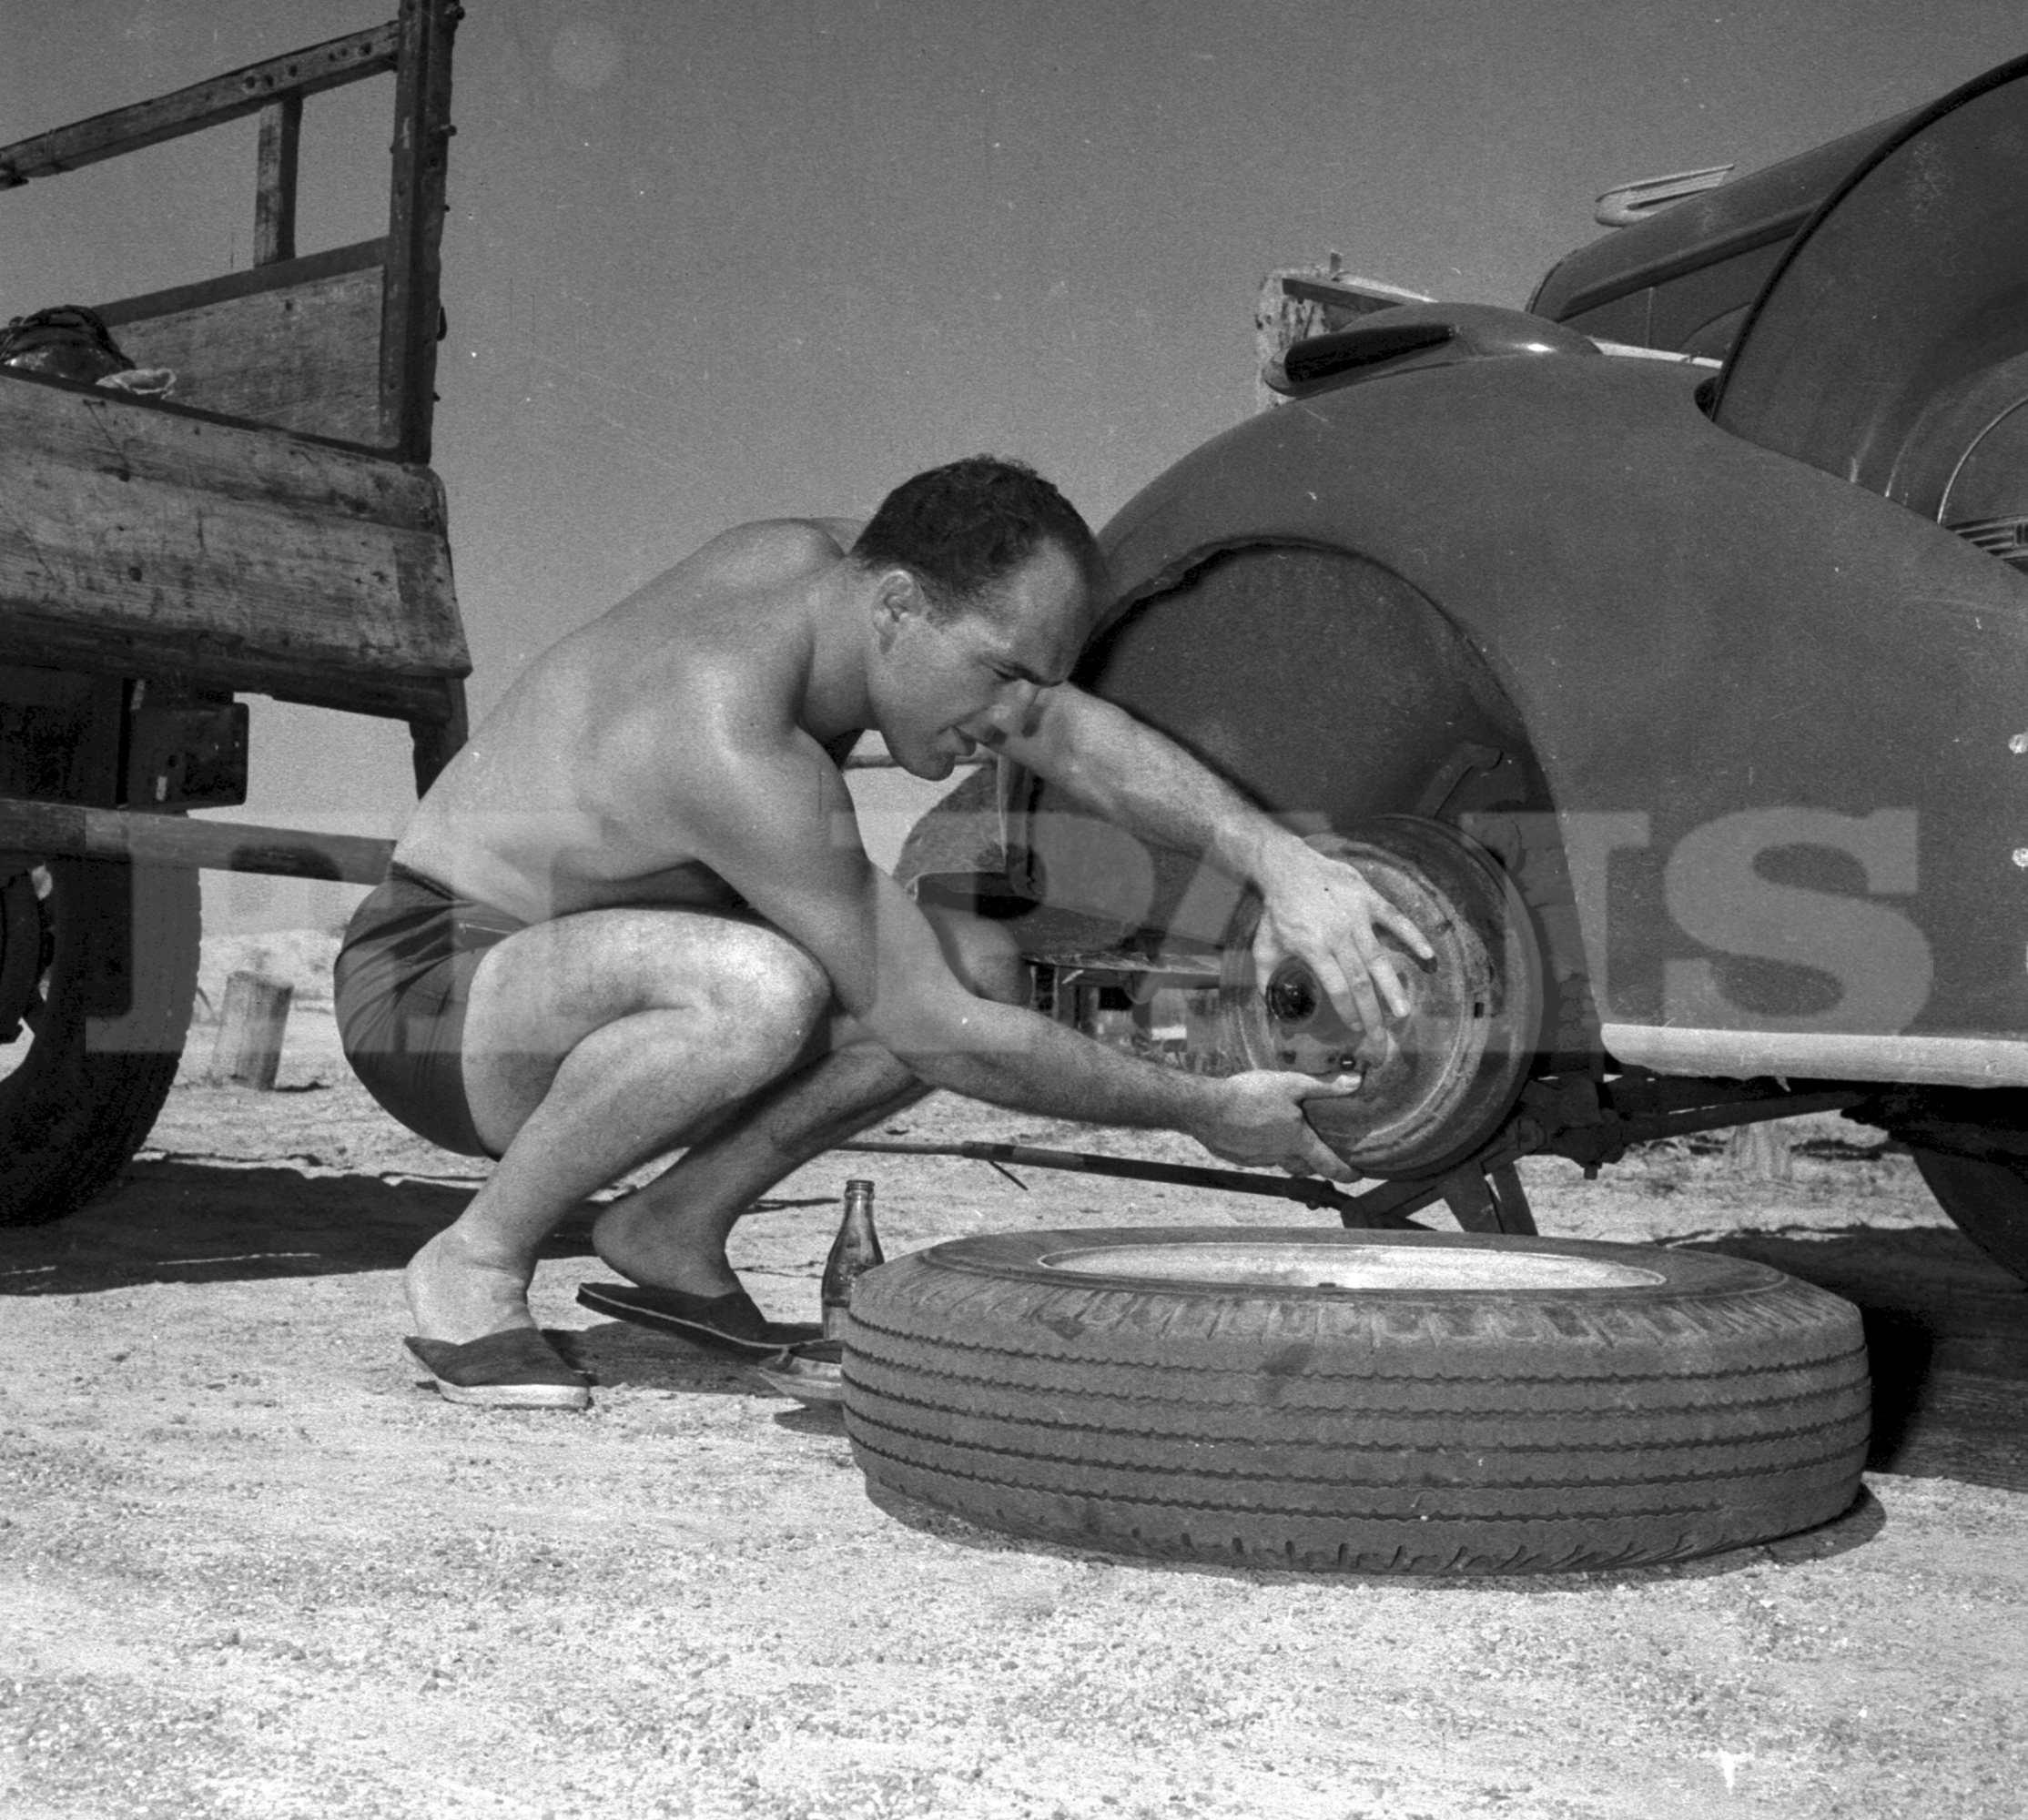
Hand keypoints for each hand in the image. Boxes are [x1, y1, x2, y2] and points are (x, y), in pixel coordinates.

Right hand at [1190, 1070, 1361, 1179]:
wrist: (1205, 1109)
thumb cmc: (1250, 1096)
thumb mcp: (1291, 1084)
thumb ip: (1324, 1086)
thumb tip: (1356, 1081)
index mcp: (1297, 1142)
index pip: (1329, 1165)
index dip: (1346, 1172)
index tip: (1356, 1175)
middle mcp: (1279, 1156)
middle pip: (1304, 1167)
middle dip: (1314, 1162)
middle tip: (1319, 1151)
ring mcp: (1257, 1159)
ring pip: (1279, 1161)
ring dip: (1286, 1153)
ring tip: (1283, 1135)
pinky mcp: (1237, 1157)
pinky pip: (1257, 1156)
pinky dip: (1262, 1147)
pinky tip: (1253, 1131)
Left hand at [1252, 842, 1433, 1036]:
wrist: (1288, 867)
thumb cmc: (1277, 911)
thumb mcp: (1264, 946)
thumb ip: (1267, 980)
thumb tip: (1271, 1008)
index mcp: (1312, 948)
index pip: (1336, 988)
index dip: (1348, 1011)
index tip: (1356, 1029)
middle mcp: (1337, 935)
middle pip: (1360, 980)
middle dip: (1372, 1011)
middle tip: (1382, 1035)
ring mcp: (1355, 916)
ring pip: (1379, 957)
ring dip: (1392, 986)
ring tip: (1404, 1010)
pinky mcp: (1368, 898)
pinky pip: (1395, 918)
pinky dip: (1412, 936)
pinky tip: (1427, 954)